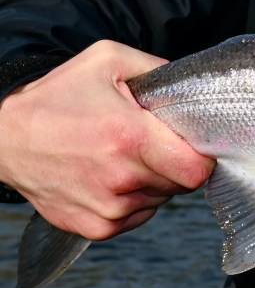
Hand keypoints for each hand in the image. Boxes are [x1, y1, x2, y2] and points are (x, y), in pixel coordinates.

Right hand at [0, 40, 213, 239]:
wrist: (4, 138)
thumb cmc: (57, 97)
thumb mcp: (108, 60)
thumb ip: (158, 69)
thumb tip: (191, 87)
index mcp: (131, 138)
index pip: (197, 170)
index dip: (202, 156)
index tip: (190, 142)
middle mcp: (121, 179)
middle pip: (181, 184)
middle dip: (176, 162)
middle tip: (153, 142)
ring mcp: (107, 209)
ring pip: (161, 200)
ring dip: (155, 181)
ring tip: (126, 156)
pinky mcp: (94, 227)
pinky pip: (137, 217)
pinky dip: (135, 199)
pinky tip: (114, 176)